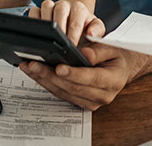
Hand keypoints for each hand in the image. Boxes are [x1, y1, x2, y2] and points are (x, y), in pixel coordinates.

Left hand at [19, 42, 146, 110]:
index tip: (59, 67)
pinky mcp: (81, 103)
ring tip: (30, 67)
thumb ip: (99, 50)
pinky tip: (36, 73)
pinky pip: (62, 94)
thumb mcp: (112, 48)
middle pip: (72, 87)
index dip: (73, 73)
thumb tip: (85, 54)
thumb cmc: (116, 56)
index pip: (91, 78)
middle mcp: (102, 95)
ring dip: (44, 80)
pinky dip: (47, 83)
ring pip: (64, 92)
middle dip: (51, 76)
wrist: (121, 69)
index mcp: (113, 80)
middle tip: (34, 64)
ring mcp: (91, 102)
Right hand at [29, 0, 104, 46]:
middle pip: (60, 9)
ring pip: (46, 6)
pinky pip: (34, 11)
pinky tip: (35, 34)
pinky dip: (33, 21)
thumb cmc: (85, 28)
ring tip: (46, 39)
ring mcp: (51, 6)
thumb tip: (91, 34)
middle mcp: (64, 5)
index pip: (76, 20)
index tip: (72, 46)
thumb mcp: (97, 29)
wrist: (75, 21)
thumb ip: (98, 31)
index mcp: (79, 9)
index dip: (73, 34)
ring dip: (46, 23)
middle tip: (59, 43)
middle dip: (59, 27)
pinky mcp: (40, 11)